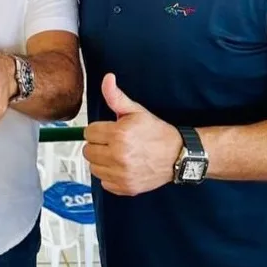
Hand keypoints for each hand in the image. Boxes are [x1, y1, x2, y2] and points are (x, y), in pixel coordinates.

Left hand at [83, 73, 181, 195]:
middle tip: (113, 142)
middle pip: (88, 151)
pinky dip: (109, 175)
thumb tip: (107, 79)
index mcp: (119, 134)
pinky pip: (103, 182)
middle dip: (98, 145)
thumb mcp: (136, 110)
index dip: (98, 130)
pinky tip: (121, 167)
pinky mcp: (126, 188)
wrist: (178, 155)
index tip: (109, 130)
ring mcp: (122, 174)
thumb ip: (115, 96)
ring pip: (93, 167)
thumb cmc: (156, 132)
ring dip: (101, 161)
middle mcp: (119, 156)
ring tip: (116, 154)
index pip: (88, 133)